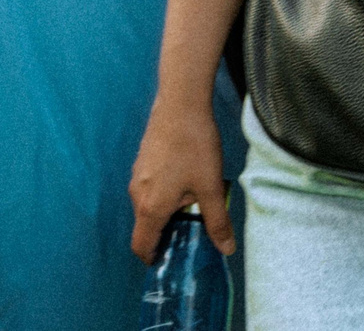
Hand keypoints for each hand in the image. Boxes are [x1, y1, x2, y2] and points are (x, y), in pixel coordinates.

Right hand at [128, 101, 234, 263]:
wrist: (180, 103)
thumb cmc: (194, 146)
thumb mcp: (210, 187)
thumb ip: (217, 221)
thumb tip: (226, 249)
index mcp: (150, 207)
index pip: (141, 246)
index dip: (154, 258)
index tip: (171, 260)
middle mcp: (137, 194)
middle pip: (146, 226)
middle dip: (166, 234)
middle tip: (192, 231)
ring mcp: (137, 175)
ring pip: (148, 205)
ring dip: (166, 211)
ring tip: (194, 203)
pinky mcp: (142, 161)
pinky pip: (149, 187)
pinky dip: (163, 194)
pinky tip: (186, 179)